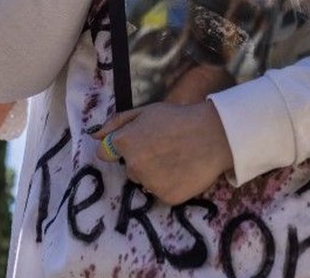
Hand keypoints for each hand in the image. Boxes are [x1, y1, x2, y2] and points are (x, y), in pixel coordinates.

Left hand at [92, 101, 233, 204]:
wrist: (215, 135)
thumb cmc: (179, 118)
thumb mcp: (146, 111)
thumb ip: (116, 123)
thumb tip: (94, 136)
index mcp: (124, 143)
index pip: (105, 153)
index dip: (121, 148)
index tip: (139, 144)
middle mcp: (133, 166)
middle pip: (129, 168)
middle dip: (141, 160)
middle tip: (164, 148)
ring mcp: (150, 184)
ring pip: (145, 181)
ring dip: (155, 174)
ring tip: (176, 159)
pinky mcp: (166, 198)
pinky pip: (161, 193)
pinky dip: (169, 185)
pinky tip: (182, 172)